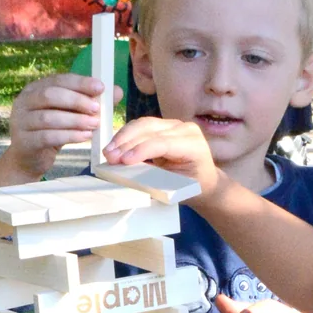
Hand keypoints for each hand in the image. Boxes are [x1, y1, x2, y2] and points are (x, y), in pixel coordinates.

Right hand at [5, 71, 105, 178]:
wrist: (29, 159)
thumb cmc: (52, 131)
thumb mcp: (70, 114)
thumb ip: (90, 102)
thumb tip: (117, 91)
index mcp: (35, 89)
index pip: (58, 80)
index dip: (80, 83)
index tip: (101, 87)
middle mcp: (24, 102)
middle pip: (50, 95)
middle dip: (77, 101)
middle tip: (97, 109)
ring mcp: (20, 122)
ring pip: (48, 117)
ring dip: (75, 120)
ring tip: (95, 124)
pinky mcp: (24, 142)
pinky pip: (47, 137)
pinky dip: (68, 136)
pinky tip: (84, 136)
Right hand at [103, 116, 219, 199]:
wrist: (205, 181)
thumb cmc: (193, 188)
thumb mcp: (177, 187)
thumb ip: (156, 179)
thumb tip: (129, 174)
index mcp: (194, 145)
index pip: (163, 143)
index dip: (141, 150)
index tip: (123, 161)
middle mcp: (185, 129)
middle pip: (150, 129)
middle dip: (126, 143)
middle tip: (109, 157)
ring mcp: (174, 125)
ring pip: (143, 124)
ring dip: (122, 137)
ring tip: (108, 152)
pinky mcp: (163, 125)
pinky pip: (141, 126)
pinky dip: (126, 135)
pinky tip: (115, 146)